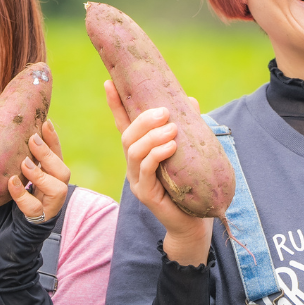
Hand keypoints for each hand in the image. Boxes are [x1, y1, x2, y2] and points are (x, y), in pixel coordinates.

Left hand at [7, 119, 70, 222]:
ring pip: (56, 189)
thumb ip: (24, 159)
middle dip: (48, 155)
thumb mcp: (24, 175)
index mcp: (54, 175)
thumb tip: (10, 130)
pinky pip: (34, 207)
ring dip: (39, 174)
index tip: (45, 123)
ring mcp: (51, 204)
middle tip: (32, 140)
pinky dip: (22, 194)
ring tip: (24, 163)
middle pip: (62, 171)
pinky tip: (12, 182)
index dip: (53, 139)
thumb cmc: (22, 195)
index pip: (58, 155)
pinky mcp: (40, 217)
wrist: (21, 226)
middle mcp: (57, 188)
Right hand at [105, 81, 212, 265]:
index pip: (124, 124)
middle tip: (164, 112)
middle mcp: (134, 165)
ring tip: (171, 129)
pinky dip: (156, 155)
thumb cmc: (190, 186)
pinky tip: (171, 146)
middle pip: (128, 135)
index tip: (109, 82)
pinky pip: (145, 170)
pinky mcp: (145, 194)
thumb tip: (189, 101)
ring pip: (134, 151)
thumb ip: (188, 128)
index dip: (115, 104)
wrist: (194, 222)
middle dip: (143, 120)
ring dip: (152, 136)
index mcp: (142, 152)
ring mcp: (137, 180)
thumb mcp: (190, 152)